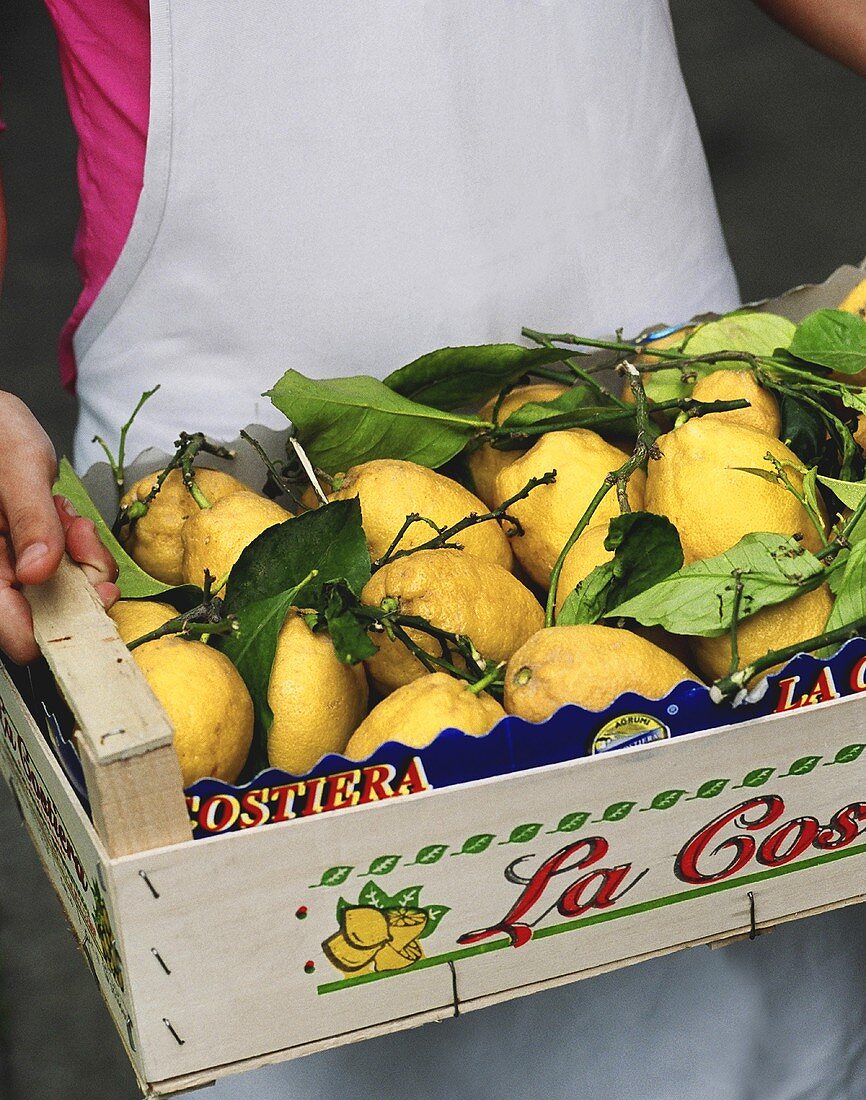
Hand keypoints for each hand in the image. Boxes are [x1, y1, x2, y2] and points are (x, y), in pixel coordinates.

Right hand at [0, 393, 118, 662]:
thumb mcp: (17, 467)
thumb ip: (31, 520)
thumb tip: (38, 573)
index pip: (15, 635)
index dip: (60, 627)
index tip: (94, 593)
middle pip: (48, 615)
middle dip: (79, 579)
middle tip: (78, 533)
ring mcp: (8, 567)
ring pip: (60, 591)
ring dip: (78, 557)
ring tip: (64, 515)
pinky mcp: (23, 555)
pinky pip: (60, 567)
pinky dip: (73, 546)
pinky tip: (60, 515)